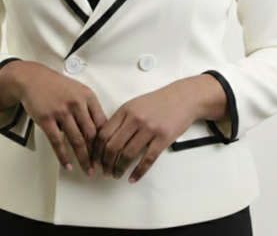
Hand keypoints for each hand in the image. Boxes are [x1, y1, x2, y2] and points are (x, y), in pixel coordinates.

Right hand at [0, 61, 106, 175]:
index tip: (108, 153)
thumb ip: (90, 108)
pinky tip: (68, 165)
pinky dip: (63, 156)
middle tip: (100, 166)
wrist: (34, 79)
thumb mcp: (79, 91)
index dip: (106, 141)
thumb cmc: (58, 87)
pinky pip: (57, 142)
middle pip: (91, 134)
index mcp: (88, 96)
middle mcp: (77, 103)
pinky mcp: (47, 119)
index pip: (102, 123)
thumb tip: (100, 132)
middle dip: (97, 154)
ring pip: (77, 140)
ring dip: (83, 159)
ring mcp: (61, 112)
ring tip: (87, 170)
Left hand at [91, 75, 227, 182]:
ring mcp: (149, 129)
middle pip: (113, 146)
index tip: (95, 160)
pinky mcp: (162, 138)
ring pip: (128, 155)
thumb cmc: (157, 102)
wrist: (182, 98)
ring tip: (117, 174)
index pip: (104, 133)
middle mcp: (135, 119)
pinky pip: (147, 160)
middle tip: (104, 171)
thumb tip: (105, 139)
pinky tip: (133, 178)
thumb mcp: (135, 104)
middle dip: (105, 163)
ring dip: (119, 169)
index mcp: (125, 110)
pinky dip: (138, 172)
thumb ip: (121, 119)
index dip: (96, 150)